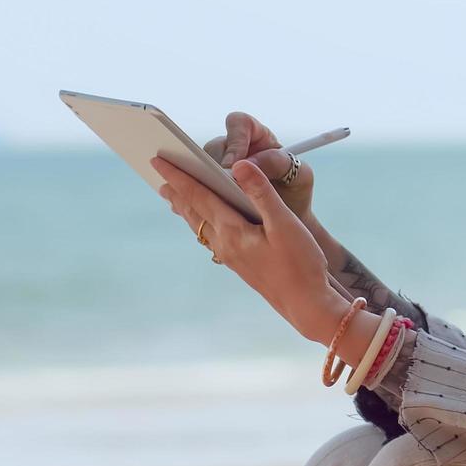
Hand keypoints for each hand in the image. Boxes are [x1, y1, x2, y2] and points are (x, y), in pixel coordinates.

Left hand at [152, 155, 345, 344]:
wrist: (306, 304)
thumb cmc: (300, 264)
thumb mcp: (284, 223)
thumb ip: (261, 192)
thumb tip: (239, 164)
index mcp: (233, 231)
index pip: (199, 196)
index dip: (179, 177)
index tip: (159, 161)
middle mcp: (225, 244)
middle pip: (194, 212)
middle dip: (177, 192)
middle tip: (159, 175)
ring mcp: (230, 256)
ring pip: (200, 226)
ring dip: (186, 208)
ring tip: (174, 197)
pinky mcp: (239, 264)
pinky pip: (212, 237)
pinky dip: (202, 223)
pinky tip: (206, 224)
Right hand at [203, 112, 314, 221]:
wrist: (290, 221)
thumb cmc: (296, 192)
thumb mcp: (300, 176)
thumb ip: (279, 163)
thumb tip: (248, 163)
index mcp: (257, 137)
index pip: (239, 124)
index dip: (233, 141)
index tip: (233, 164)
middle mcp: (235, 149)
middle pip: (213, 146)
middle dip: (213, 165)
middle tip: (218, 185)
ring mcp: (220, 168)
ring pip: (200, 167)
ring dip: (202, 181)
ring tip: (207, 198)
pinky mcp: (211, 187)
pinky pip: (195, 186)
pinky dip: (195, 195)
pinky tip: (197, 206)